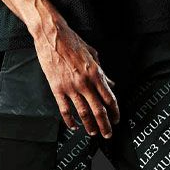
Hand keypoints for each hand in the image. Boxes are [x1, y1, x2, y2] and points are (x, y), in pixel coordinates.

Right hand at [33, 23, 119, 137]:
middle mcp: (85, 82)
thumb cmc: (72, 42)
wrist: (52, 36)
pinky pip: (65, 109)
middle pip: (99, 110)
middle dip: (105, 125)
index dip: (115, 112)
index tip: (116, 119)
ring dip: (90, 126)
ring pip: (83, 113)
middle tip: (108, 133)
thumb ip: (102, 71)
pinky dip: (70, 121)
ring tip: (93, 132)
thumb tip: (111, 83)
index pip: (109, 98)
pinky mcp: (57, 88)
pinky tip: (74, 126)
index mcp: (95, 73)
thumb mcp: (92, 54)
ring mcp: (70, 87)